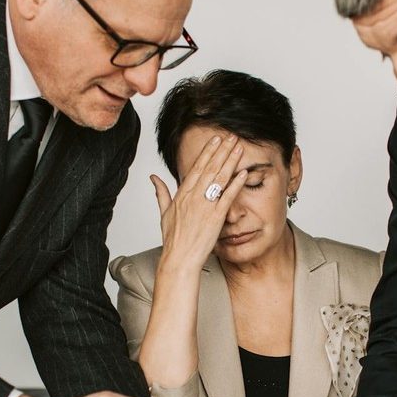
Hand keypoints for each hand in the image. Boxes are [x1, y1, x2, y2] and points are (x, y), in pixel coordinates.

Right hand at [152, 134, 248, 270]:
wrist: (179, 259)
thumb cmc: (173, 240)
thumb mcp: (164, 213)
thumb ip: (161, 192)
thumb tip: (153, 177)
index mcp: (181, 194)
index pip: (196, 167)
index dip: (207, 152)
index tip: (216, 140)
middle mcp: (193, 197)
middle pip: (209, 168)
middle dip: (221, 151)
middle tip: (231, 137)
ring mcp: (204, 206)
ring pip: (219, 178)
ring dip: (230, 161)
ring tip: (238, 147)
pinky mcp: (215, 217)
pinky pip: (227, 197)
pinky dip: (235, 184)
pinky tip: (243, 173)